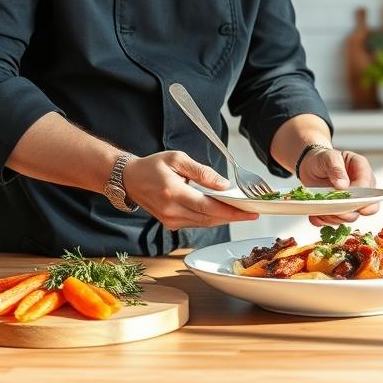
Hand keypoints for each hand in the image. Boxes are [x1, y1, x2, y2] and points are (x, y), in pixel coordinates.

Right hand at [122, 151, 258, 230]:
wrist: (129, 179)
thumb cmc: (153, 166)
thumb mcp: (177, 159)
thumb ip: (202, 172)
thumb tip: (223, 185)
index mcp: (173, 192)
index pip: (209, 207)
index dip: (231, 212)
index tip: (250, 213)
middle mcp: (171, 210)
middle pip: (209, 219)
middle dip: (233, 217)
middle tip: (252, 213)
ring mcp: (170, 220)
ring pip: (204, 223)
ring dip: (223, 218)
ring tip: (241, 211)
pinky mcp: (170, 224)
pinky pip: (196, 223)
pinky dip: (211, 218)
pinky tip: (222, 211)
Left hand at [298, 147, 376, 226]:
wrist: (311, 165)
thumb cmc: (324, 158)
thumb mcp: (329, 158)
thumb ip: (336, 169)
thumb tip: (343, 185)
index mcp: (362, 171)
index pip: (369, 188)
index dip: (364, 199)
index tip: (353, 202)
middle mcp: (360, 189)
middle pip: (365, 207)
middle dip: (350, 213)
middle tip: (336, 210)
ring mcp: (350, 201)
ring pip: (349, 217)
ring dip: (335, 218)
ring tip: (321, 210)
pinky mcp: (338, 210)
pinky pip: (334, 221)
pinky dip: (324, 221)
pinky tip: (316, 216)